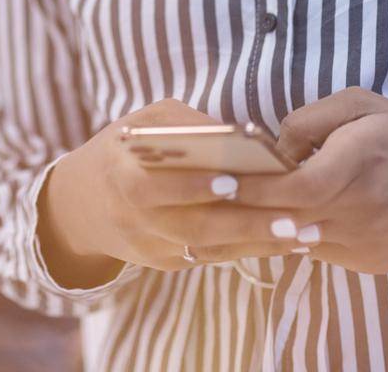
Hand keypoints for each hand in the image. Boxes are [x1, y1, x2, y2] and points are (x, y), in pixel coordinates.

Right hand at [37, 99, 322, 286]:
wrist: (82, 204)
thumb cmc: (124, 149)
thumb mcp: (142, 123)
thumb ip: (184, 124)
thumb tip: (238, 135)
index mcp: (124, 177)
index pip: (158, 187)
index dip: (194, 186)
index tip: (235, 181)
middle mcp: (137, 220)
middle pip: (196, 227)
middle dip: (247, 224)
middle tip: (294, 219)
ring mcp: (152, 248)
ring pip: (211, 249)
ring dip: (260, 243)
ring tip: (305, 233)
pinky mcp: (167, 264)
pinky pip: (212, 258)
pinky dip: (250, 250)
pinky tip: (288, 243)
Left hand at [217, 87, 387, 274]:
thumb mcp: (362, 104)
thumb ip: (311, 119)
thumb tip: (272, 148)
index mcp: (360, 160)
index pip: (296, 186)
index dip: (254, 187)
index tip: (219, 180)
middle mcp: (362, 206)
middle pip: (289, 217)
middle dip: (247, 208)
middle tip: (211, 196)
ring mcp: (365, 242)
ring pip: (299, 238)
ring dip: (268, 224)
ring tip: (236, 209)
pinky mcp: (369, 264)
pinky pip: (318, 251)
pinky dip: (297, 236)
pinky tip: (285, 220)